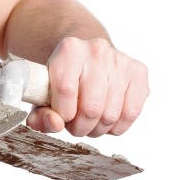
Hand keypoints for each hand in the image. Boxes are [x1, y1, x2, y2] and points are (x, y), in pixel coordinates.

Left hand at [26, 37, 148, 136]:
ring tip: (88, 122)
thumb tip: (56, 124)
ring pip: (110, 115)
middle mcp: (97, 51)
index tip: (61, 118)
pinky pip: (131, 113)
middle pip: (91, 108)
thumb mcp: (43, 96)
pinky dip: (116, 127)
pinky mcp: (139, 72)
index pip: (66, 90)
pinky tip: (105, 120)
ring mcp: (121, 61)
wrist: (85, 58)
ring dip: (97, 129)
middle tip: (75, 125)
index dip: (63, 114)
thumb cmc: (61, 81)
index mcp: (69, 50)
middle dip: (80, 127)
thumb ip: (40, 115)